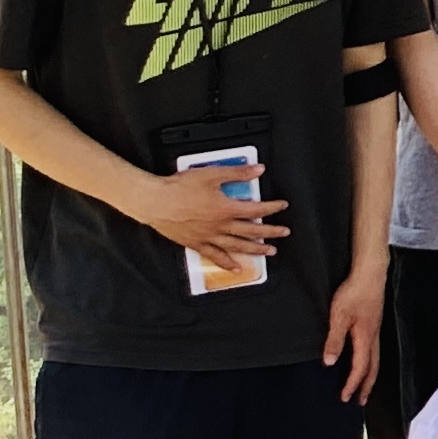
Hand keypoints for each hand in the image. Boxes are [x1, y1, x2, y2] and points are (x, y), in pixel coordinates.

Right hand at [131, 160, 285, 270]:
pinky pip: (215, 256)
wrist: (154, 202)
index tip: (282, 206)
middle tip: (283, 233)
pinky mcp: (195, 243)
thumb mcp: (211, 174)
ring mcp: (208, 237)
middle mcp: (220, 226)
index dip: (272, 208)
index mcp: (226, 209)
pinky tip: (236, 268)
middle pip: (252, 232)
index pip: (257, 210)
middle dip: (271, 232)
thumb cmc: (179, 188)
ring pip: (237, 246)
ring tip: (269, 252)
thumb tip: (258, 170)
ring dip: (255, 250)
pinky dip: (227, 263)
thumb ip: (237, 173)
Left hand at [324, 269, 384, 405]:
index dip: (352, 384)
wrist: (370, 273)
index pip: (360, 368)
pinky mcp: (374, 323)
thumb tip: (330, 362)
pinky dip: (370, 362)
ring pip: (376, 359)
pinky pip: (374, 349)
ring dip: (370, 375)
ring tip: (364, 385)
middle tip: (361, 400)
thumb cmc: (355, 292)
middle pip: (373, 368)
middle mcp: (373, 337)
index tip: (345, 397)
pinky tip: (364, 359)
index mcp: (365, 338)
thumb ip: (334, 340)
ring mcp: (375, 330)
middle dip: (367, 386)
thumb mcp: (338, 316)